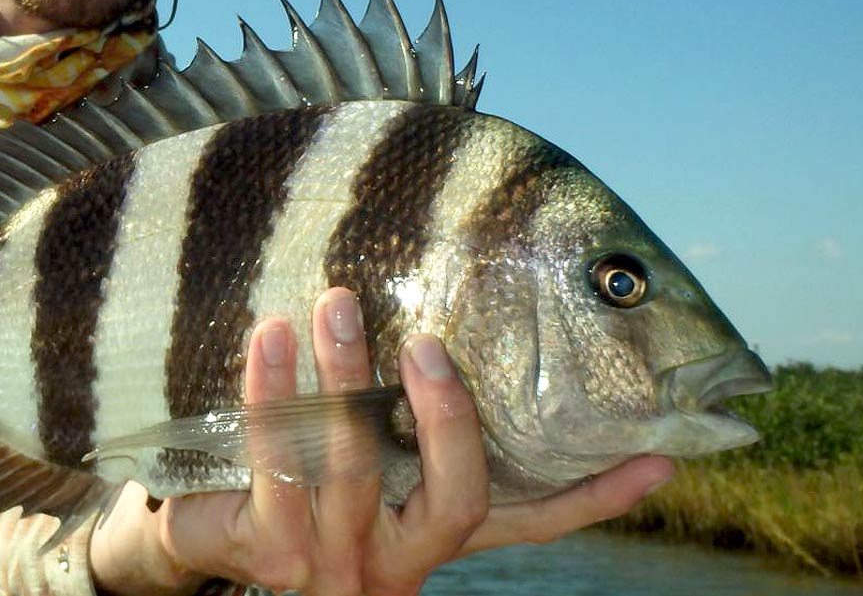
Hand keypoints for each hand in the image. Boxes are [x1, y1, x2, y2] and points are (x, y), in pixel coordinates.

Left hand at [88, 288, 672, 594]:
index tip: (659, 457)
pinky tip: (268, 334)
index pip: (533, 519)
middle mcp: (400, 554)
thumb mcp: (365, 457)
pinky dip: (272, 392)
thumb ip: (404, 416)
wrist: (203, 534)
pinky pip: (276, 464)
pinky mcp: (272, 550)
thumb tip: (454, 314)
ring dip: (346, 378)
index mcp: (434, 532)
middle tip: (426, 340)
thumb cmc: (297, 477)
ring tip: (336, 301)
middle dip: (446, 414)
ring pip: (354, 468)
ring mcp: (337, 560)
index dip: (595, 493)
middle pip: (455, 493)